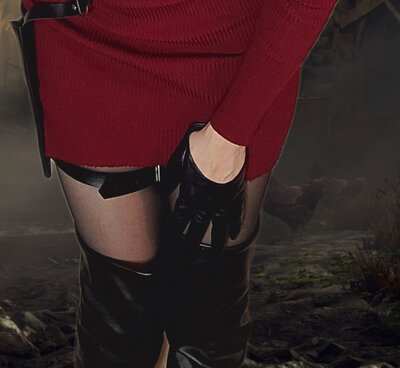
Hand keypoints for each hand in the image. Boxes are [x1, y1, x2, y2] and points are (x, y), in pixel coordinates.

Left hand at [161, 121, 245, 253]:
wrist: (224, 140)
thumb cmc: (200, 145)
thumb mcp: (179, 158)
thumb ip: (172, 174)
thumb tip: (163, 185)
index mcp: (190, 193)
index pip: (180, 217)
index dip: (175, 229)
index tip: (171, 242)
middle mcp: (206, 201)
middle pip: (197, 228)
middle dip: (190, 244)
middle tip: (188, 258)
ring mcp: (222, 200)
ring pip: (219, 228)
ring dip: (216, 245)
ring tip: (214, 258)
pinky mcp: (236, 194)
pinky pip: (236, 215)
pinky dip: (235, 226)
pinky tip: (233, 235)